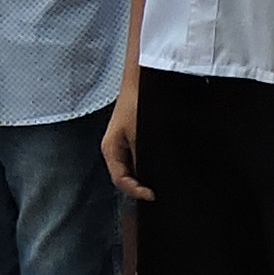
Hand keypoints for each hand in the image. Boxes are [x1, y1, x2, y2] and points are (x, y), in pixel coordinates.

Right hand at [101, 83, 150, 204]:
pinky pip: (140, 159)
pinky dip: (150, 166)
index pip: (120, 180)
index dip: (135, 191)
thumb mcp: (140, 134)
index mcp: (110, 150)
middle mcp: (115, 150)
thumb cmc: (138, 104)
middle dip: (141, 186)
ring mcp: (124, 144)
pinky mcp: (135, 139)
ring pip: (134, 169)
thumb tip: (150, 178)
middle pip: (126, 177)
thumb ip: (142, 157)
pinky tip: (163, 167)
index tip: (152, 195)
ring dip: (146, 176)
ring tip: (162, 183)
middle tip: (160, 193)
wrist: (143, 80)